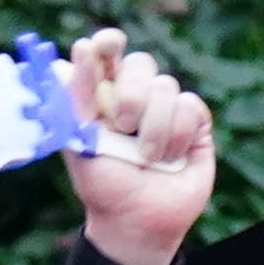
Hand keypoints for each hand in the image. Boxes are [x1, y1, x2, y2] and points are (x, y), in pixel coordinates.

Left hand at [60, 31, 217, 264]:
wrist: (137, 220)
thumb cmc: (103, 184)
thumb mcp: (79, 144)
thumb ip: (74, 104)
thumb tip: (66, 59)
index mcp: (103, 97)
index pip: (105, 56)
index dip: (105, 44)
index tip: (101, 44)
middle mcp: (136, 96)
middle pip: (141, 63)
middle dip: (130, 94)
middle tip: (122, 125)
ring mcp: (167, 107)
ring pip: (166, 87)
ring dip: (152, 128)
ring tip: (145, 158)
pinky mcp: (196, 122)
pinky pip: (191, 106)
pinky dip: (177, 135)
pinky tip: (171, 157)